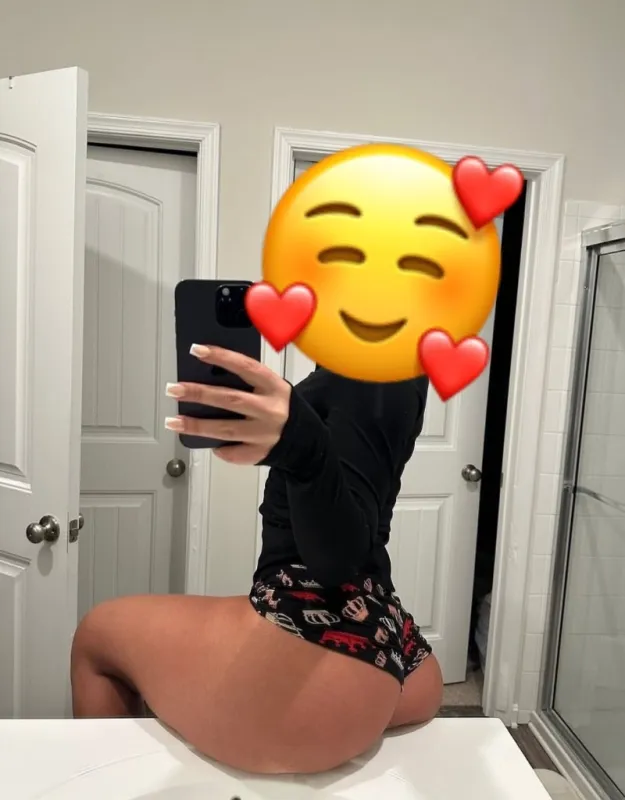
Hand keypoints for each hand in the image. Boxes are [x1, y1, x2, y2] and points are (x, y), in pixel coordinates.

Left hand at [164, 344, 290, 464]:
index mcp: (274, 386)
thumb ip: (248, 382)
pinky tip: (206, 441)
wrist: (306, 439)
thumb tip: (207, 377)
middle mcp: (270, 410)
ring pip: (225, 429)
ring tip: (172, 421)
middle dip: (199, 393)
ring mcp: (265, 434)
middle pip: (230, 399)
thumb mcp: (270, 388)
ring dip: (196, 425)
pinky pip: (232, 452)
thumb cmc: (278, 406)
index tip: (196, 350)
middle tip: (173, 389)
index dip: (221, 357)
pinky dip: (218, 447)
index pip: (246, 367)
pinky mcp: (259, 454)